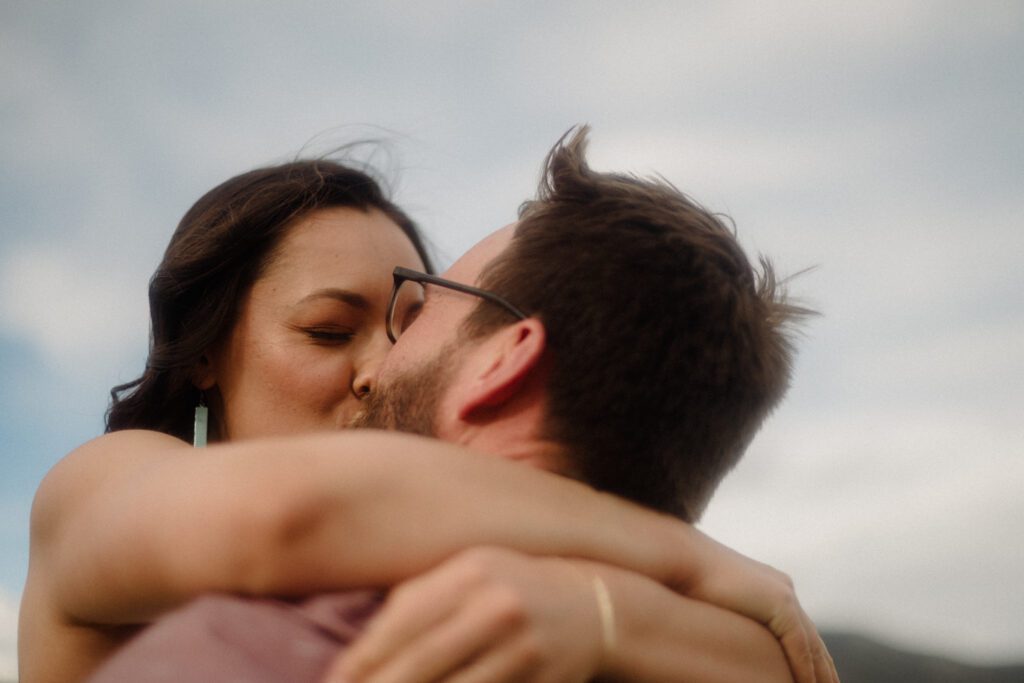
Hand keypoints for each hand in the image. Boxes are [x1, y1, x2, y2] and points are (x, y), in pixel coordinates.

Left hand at [323, 546, 603, 682]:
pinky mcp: (540, 681)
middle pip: (421, 663)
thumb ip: (420, 596)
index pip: (403, 621)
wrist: (594, 606)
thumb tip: (363, 643)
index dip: (362, 660)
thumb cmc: (514, 585)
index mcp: (472, 572)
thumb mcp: (471, 571)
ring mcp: (522, 649)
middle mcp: (497, 607)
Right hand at [681, 529, 837, 682]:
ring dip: (820, 677)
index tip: (820, 681)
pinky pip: (801, 647)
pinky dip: (806, 672)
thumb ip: (735, 621)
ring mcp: (786, 597)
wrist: (683, 560)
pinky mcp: (781, 605)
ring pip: (813, 649)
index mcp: (774, 591)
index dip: (814, 661)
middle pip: (815, 642)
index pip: (802, 635)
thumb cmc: (691, 584)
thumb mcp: (720, 608)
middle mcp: (785, 592)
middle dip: (825, 672)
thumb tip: (728, 642)